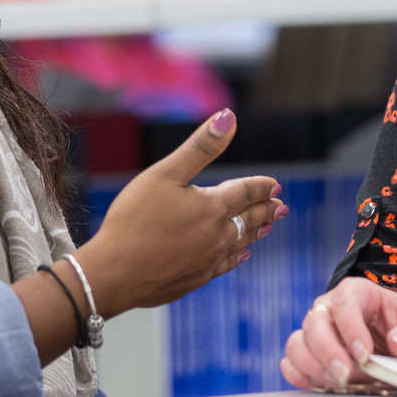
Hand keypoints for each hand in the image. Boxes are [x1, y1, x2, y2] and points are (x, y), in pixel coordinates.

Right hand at [78, 109, 284, 315]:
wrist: (114, 274)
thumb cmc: (134, 220)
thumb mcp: (165, 173)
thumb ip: (200, 146)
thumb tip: (228, 116)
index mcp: (213, 207)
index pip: (245, 192)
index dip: (261, 186)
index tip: (275, 184)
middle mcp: (217, 235)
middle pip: (249, 218)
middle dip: (266, 209)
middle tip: (282, 206)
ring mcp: (207, 260)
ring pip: (240, 242)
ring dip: (256, 231)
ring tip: (269, 226)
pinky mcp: (194, 280)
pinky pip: (225, 265)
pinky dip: (237, 256)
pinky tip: (240, 255)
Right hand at [280, 278, 396, 391]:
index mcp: (357, 293)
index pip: (344, 304)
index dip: (351, 329)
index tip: (365, 355)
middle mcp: (329, 308)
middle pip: (314, 324)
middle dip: (328, 353)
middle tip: (345, 376)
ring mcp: (314, 332)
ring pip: (296, 344)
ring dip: (313, 367)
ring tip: (338, 383)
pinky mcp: (308, 355)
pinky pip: (290, 364)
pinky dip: (300, 376)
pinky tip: (321, 385)